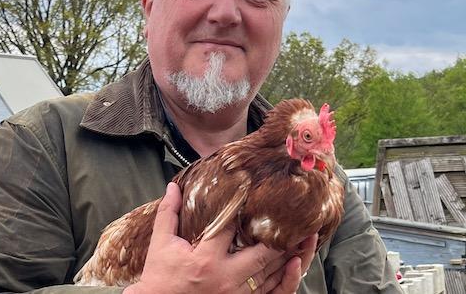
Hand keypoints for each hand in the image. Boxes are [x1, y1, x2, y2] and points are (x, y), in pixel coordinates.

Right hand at [123, 183, 316, 293]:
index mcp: (206, 259)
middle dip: (281, 236)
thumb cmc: (160, 278)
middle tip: (296, 216)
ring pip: (271, 274)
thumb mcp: (161, 244)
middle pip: (262, 254)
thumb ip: (168, 214)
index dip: (241, 205)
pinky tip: (297, 264)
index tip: (253, 188)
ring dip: (290, 254)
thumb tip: (173, 186)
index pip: (229, 227)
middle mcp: (226, 278)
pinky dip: (287, 280)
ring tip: (305, 235)